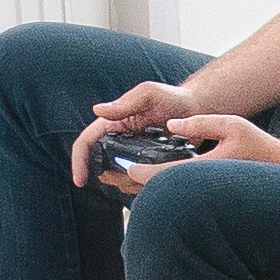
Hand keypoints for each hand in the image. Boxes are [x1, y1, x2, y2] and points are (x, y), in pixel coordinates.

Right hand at [68, 83, 204, 186]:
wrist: (199, 108)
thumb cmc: (174, 97)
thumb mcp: (149, 94)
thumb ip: (126, 103)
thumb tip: (97, 110)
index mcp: (113, 124)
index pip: (87, 142)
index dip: (79, 161)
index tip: (80, 181)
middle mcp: (119, 140)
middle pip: (99, 164)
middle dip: (106, 176)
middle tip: (123, 180)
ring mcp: (133, 154)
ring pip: (118, 176)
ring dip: (124, 183)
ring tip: (143, 178)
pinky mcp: (148, 164)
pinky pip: (138, 180)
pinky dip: (140, 185)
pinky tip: (152, 184)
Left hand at [79, 105, 279, 191]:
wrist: (279, 169)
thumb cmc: (257, 145)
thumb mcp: (231, 124)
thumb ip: (200, 123)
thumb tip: (172, 124)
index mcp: (202, 171)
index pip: (163, 175)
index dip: (138, 172)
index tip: (121, 166)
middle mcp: (198, 186)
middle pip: (156, 190)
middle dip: (129, 183)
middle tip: (104, 176)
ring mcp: (200, 193)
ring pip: (162, 196)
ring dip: (137, 189)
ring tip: (114, 179)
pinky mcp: (201, 194)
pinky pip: (171, 196)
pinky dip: (152, 190)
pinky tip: (140, 182)